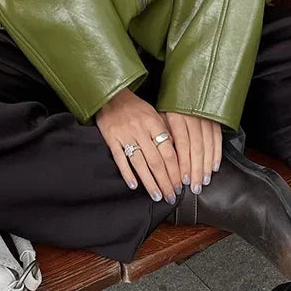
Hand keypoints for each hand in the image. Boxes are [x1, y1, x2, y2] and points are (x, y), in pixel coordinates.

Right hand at [95, 88, 181, 204]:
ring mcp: (125, 135)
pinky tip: (134, 185)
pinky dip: (127, 173)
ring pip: (140, 163)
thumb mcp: (153, 114)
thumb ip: (163, 131)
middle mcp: (140, 129)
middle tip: (171, 196)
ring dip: (150, 182)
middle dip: (165, 181)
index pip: (168, 151)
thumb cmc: (134, 106)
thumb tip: (178, 154)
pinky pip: (120, 159)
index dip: (175, 170)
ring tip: (157, 195)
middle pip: (156, 161)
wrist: (111, 94)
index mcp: (154, 123)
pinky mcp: (111, 138)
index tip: (180, 184)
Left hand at [159, 111, 221, 193]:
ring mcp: (205, 117)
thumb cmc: (169, 106)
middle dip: (196, 170)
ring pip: (208, 145)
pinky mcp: (214, 119)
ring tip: (204, 180)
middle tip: (195, 187)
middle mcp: (193, 116)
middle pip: (196, 147)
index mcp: (177, 116)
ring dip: (206, 166)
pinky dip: (216, 154)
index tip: (183, 179)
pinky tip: (214, 167)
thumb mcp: (161, 117)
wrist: (185, 86)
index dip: (184, 163)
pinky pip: (218, 139)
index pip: (182, 144)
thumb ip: (164, 135)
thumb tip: (167, 158)